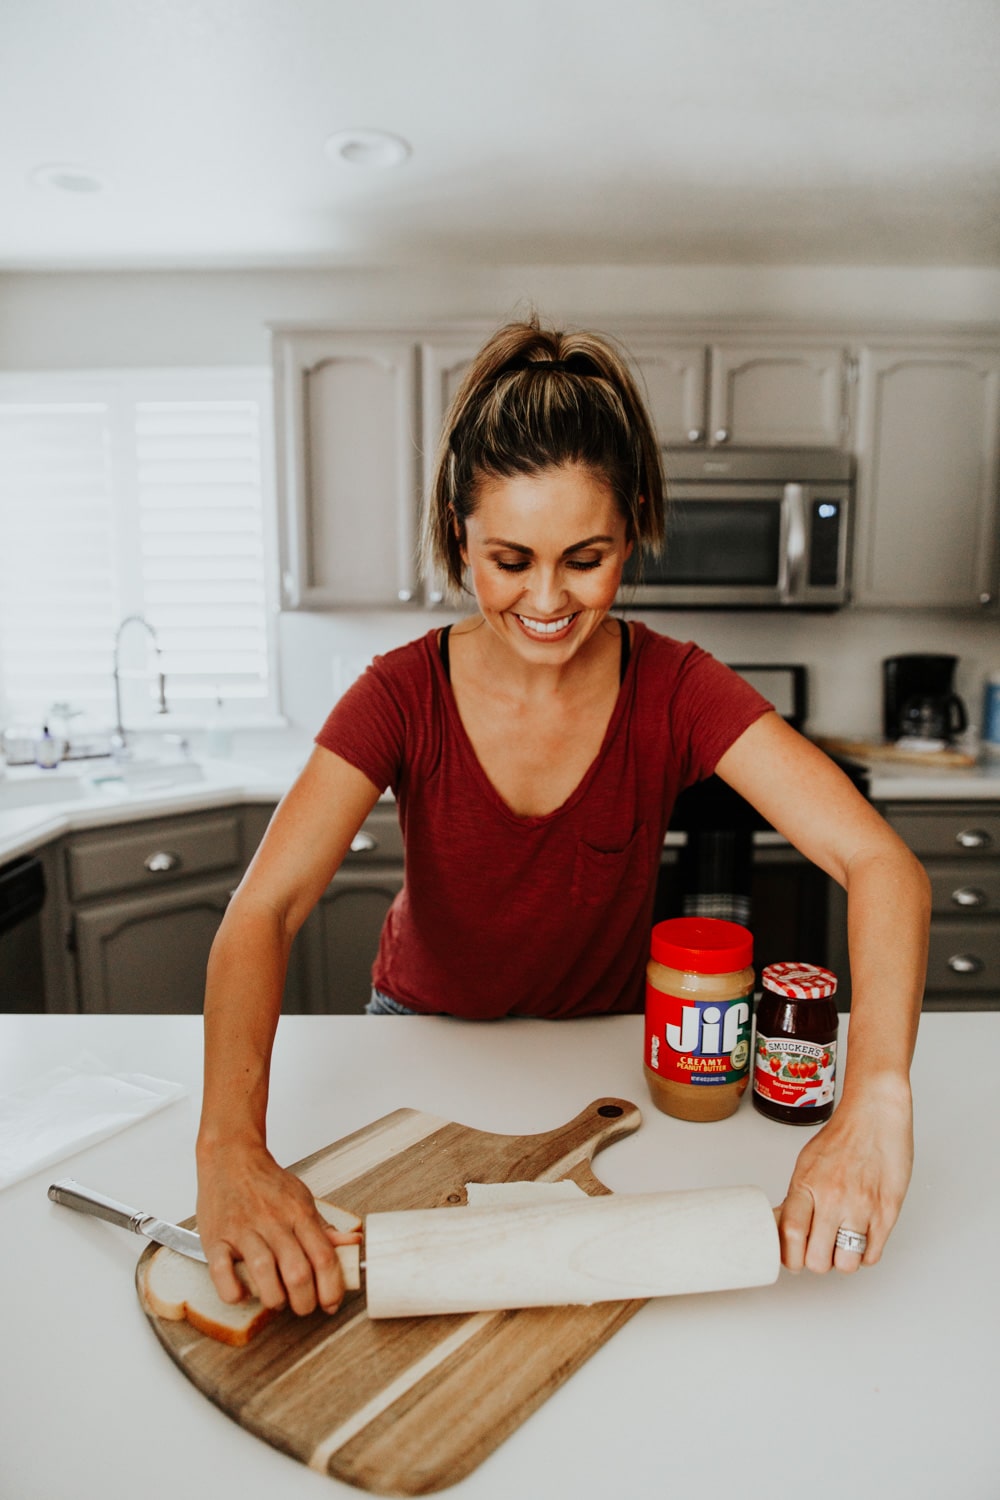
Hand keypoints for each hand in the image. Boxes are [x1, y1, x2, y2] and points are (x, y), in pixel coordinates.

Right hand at [196, 1139, 358, 1315]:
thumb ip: (324, 1228)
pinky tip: (242, 1293)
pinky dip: (233, 1290)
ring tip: (277, 1301)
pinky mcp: (215, 1238)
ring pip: (263, 1273)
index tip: (331, 1303)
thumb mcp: (301, 1199)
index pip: (323, 1257)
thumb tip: (353, 1245)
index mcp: (298, 1213)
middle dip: (305, 1301)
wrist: (231, 1157)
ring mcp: (242, 1230)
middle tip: (303, 1306)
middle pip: (297, 1272)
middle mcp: (273, 1222)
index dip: (332, 1287)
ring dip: (274, 1299)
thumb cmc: (266, 1183)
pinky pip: (221, 1271)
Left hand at [776, 1075, 912, 1274]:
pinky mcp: (887, 1211)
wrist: (875, 1115)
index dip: (790, 1257)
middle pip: (818, 1259)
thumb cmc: (842, 1136)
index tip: (793, 1260)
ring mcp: (862, 1207)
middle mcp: (834, 1198)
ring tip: (842, 1246)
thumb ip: (798, 1197)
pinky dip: (865, 1255)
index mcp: (807, 1184)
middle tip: (819, 1252)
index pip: (791, 1234)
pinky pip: (873, 1255)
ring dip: (842, 1261)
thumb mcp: (806, 1163)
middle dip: (816, 1262)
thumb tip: (787, 1228)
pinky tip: (861, 1239)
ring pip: (847, 1264)